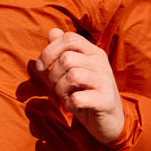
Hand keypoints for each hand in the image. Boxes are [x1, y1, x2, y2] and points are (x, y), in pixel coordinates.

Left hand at [30, 28, 125, 144]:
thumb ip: (63, 50)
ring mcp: (105, 81)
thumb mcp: (75, 69)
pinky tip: (74, 107)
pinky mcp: (105, 100)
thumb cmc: (86, 92)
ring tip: (66, 96)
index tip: (41, 67)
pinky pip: (77, 98)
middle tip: (58, 87)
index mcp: (93, 52)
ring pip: (72, 76)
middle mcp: (100, 63)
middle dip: (54, 75)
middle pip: (67, 58)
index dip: (49, 51)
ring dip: (61, 90)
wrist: (109, 119)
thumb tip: (53, 32)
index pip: (69, 38)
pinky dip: (69, 105)